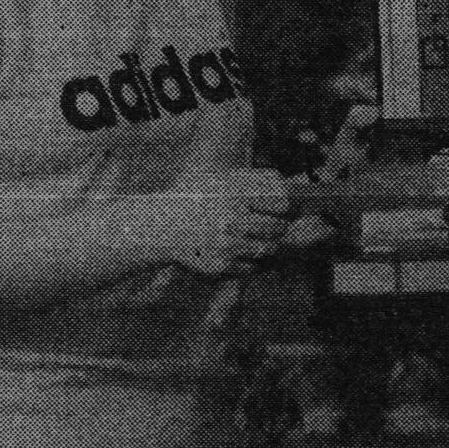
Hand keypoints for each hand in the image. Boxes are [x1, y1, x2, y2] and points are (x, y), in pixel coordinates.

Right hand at [160, 169, 293, 276]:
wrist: (161, 227)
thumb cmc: (192, 200)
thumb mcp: (218, 180)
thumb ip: (252, 181)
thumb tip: (287, 186)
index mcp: (235, 194)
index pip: (283, 203)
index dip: (286, 208)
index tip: (283, 210)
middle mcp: (233, 220)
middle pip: (279, 228)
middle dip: (276, 228)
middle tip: (265, 226)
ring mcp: (228, 245)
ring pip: (269, 249)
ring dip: (264, 245)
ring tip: (248, 238)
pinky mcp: (222, 265)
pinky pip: (252, 267)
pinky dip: (248, 262)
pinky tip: (234, 252)